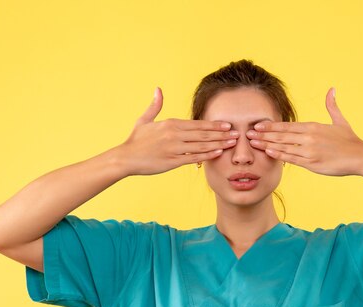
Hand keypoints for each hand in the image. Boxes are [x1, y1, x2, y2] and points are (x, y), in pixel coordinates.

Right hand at [120, 87, 238, 175]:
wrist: (126, 158)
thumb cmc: (136, 140)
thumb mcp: (144, 120)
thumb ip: (155, 106)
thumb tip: (158, 89)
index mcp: (170, 124)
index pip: (197, 124)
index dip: (214, 124)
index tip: (227, 124)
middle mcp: (174, 135)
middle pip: (203, 134)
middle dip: (221, 134)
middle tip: (237, 133)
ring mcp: (175, 148)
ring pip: (201, 145)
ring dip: (218, 144)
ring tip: (232, 143)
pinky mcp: (173, 161)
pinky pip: (194, 157)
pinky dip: (207, 155)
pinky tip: (218, 153)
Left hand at [246, 88, 362, 175]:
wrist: (360, 156)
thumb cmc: (350, 140)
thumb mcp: (340, 121)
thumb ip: (332, 105)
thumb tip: (332, 89)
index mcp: (313, 127)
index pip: (287, 126)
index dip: (271, 126)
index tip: (258, 125)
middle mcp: (309, 137)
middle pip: (281, 135)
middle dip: (263, 134)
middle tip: (248, 133)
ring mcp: (309, 150)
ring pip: (283, 147)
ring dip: (267, 144)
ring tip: (253, 143)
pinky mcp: (312, 163)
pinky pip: (292, 158)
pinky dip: (279, 155)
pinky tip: (268, 153)